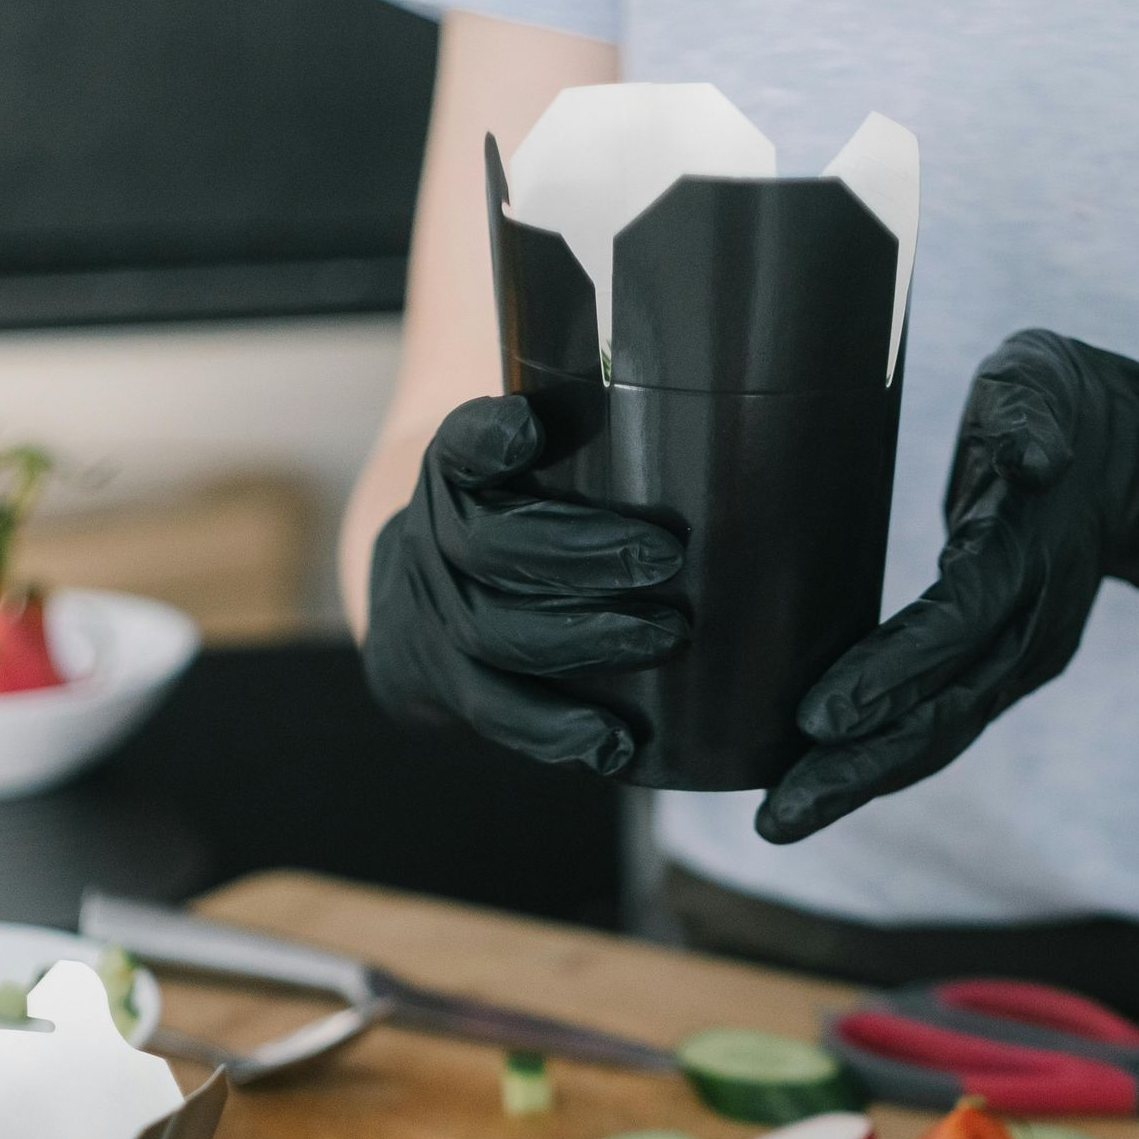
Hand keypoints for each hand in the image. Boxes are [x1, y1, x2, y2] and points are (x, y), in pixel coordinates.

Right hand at [364, 394, 687, 775]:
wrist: (423, 588)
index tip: (528, 429)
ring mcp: (435, 617)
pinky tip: (612, 742)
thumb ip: (593, 426)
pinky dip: (555, 729)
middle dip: (582, 555)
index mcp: (453, 472)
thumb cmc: (521, 512)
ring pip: (494, 636)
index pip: (459, 447)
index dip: (487, 440)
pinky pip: (495, 711)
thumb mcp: (536, 456)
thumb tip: (714, 396)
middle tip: (667, 556)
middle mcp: (435, 540)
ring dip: (583, 641)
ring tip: (666, 639)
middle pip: (493, 550)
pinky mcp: (447, 684)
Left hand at [757, 329, 1138, 842]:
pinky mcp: (1007, 670)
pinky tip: (823, 789)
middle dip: (857, 768)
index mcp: (1030, 555)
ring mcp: (1024, 658)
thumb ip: (1031, 415)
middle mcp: (1034, 626)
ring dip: (862, 783)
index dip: (887, 674)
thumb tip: (1034, 459)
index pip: (952, 625)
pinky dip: (885, 762)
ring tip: (785, 819)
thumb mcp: (1043, 380)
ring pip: (942, 735)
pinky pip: (944, 725)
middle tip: (777, 815)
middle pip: (942, 711)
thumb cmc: (1065, 404)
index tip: (816, 719)